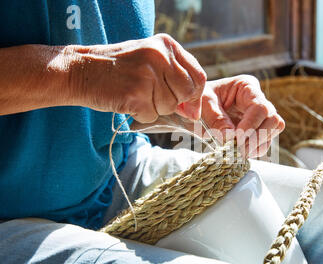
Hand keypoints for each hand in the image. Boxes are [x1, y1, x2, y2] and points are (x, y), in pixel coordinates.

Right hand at [68, 33, 206, 122]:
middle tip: (152, 96)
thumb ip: (175, 79)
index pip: (198, 76)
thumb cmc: (119, 68)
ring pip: (169, 107)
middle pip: (186, 93)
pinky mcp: (135, 94)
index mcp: (166, 45)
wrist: (81, 70)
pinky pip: (152, 116)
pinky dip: (141, 115)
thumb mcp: (150, 61)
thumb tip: (195, 112)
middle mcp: (159, 57)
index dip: (196, 95)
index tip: (189, 106)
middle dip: (174, 102)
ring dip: (154, 108)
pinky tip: (128, 101)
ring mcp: (147, 75)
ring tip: (136, 94)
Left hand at [200, 75, 284, 157]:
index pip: (260, 107)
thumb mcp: (203, 105)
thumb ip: (216, 119)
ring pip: (272, 132)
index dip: (251, 125)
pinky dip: (253, 150)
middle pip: (273, 120)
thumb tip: (230, 137)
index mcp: (246, 87)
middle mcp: (258, 99)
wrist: (193, 110)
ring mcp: (260, 116)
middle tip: (237, 149)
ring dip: (256, 145)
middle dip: (257, 137)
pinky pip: (264, 143)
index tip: (236, 138)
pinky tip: (238, 153)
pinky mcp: (257, 130)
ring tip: (236, 152)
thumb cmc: (199, 100)